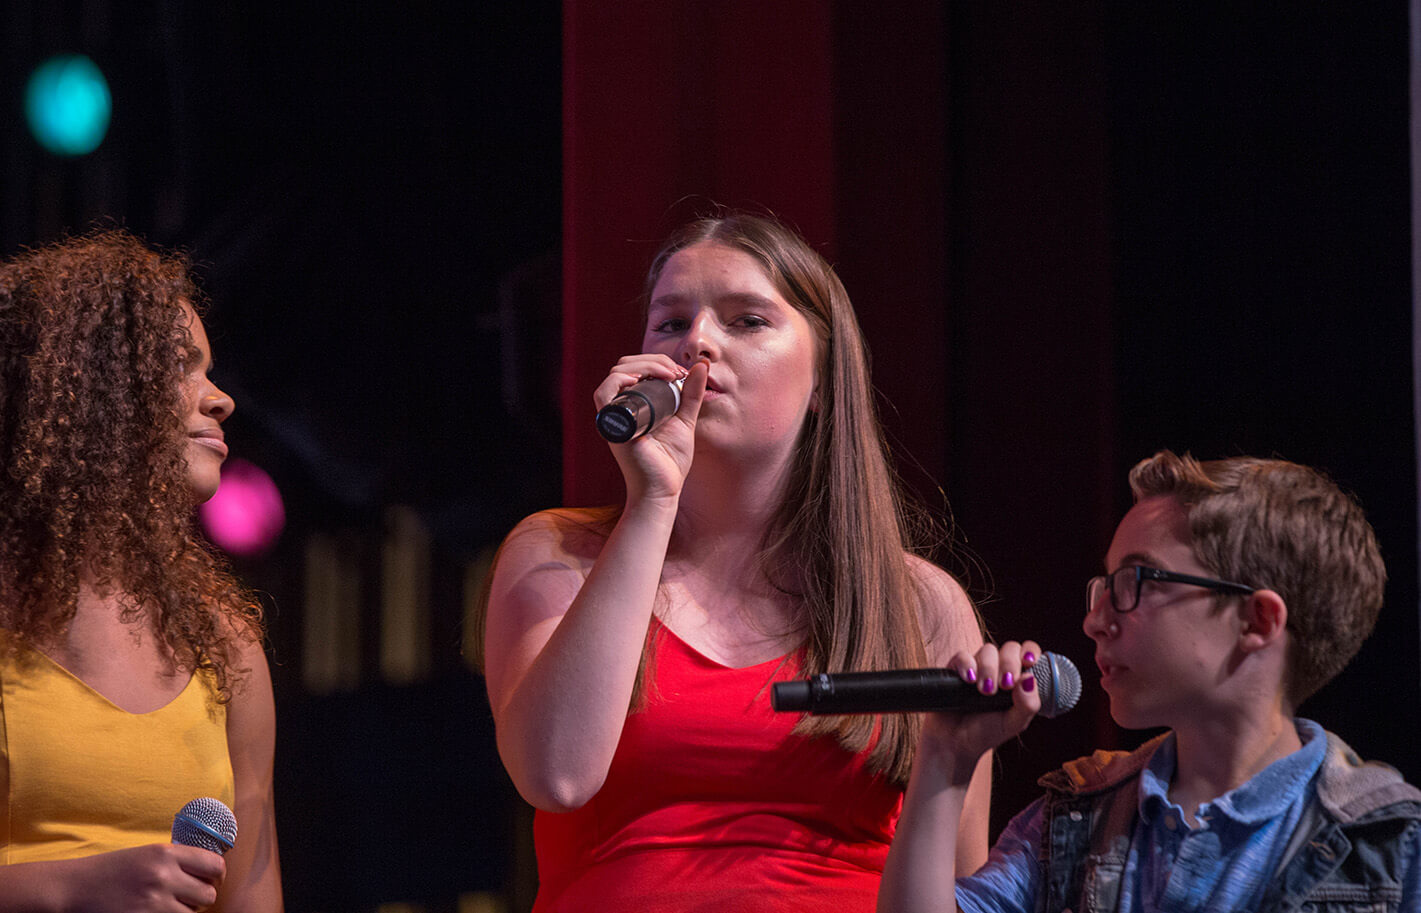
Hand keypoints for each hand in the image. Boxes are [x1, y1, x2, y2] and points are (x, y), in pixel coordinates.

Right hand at [60, 843, 224, 912]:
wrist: (72, 888)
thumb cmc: (110, 871)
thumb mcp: (146, 855)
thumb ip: (176, 860)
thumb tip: (210, 870)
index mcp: (165, 853)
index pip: (214, 865)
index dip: (217, 875)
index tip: (211, 880)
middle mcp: (163, 876)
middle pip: (208, 894)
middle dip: (201, 898)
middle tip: (187, 897)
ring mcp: (153, 902)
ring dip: (186, 912)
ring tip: (169, 906)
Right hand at [593, 354, 709, 502]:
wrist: (663, 489)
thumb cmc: (670, 462)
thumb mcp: (685, 419)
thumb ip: (692, 394)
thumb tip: (701, 364)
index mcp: (634, 405)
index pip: (635, 368)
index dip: (657, 362)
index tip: (681, 372)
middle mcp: (620, 408)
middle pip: (625, 366)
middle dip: (653, 360)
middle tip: (677, 372)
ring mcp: (614, 416)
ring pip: (615, 374)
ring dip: (643, 366)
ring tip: (668, 375)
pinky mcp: (611, 426)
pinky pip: (603, 394)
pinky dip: (620, 380)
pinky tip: (642, 380)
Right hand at [920, 640, 1043, 775]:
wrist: (955, 742)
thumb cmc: (986, 732)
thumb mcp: (1014, 723)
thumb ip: (1028, 704)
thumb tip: (1029, 678)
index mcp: (1016, 679)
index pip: (1028, 652)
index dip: (1030, 651)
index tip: (1028, 662)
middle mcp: (998, 669)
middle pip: (1010, 648)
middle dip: (1010, 664)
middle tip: (1004, 686)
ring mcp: (976, 667)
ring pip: (988, 650)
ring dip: (989, 669)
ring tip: (984, 692)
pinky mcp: (955, 669)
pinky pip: (962, 655)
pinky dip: (967, 665)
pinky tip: (968, 681)